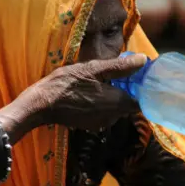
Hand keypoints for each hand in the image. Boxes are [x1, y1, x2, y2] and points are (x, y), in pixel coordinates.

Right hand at [23, 54, 146, 130]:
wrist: (41, 104)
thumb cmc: (66, 84)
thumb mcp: (93, 69)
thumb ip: (120, 67)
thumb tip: (143, 60)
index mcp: (117, 103)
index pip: (141, 101)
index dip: (142, 89)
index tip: (137, 77)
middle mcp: (112, 117)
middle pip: (129, 105)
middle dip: (126, 91)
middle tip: (118, 75)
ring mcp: (101, 123)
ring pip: (116, 109)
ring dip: (113, 97)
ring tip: (102, 82)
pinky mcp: (90, 126)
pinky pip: (104, 113)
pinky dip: (102, 103)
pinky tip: (91, 92)